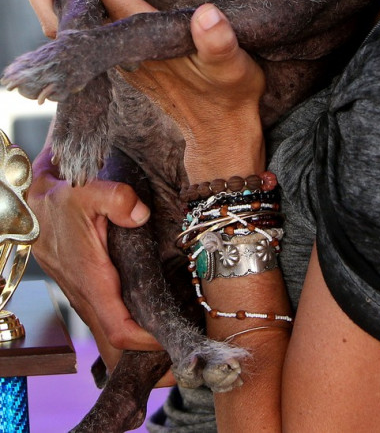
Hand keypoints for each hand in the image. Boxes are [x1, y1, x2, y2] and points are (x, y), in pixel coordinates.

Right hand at [29, 146, 161, 361]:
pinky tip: (149, 320)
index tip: (171, 337)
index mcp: (91, 279)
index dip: (145, 341)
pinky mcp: (84, 289)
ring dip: (137, 342)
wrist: (34, 202)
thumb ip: (116, 199)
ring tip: (172, 339)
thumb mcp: (87, 190)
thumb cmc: (61, 199)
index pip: (118, 328)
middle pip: (115, 342)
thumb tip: (141, 214)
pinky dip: (127, 327)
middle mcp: (86, 294)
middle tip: (177, 355)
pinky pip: (106, 318)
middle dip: (144, 355)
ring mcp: (83, 295)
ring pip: (110, 332)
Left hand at [47, 0, 265, 170]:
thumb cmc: (229, 96)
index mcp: (145, 39)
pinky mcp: (124, 65)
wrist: (220, 134)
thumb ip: (219, 42)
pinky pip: (83, 38)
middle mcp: (123, 50)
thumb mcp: (233, 67)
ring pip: (70, 30)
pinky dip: (67, 14)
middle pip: (70, 17)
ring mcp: (120, 60)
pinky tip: (71, 0)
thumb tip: (206, 14)